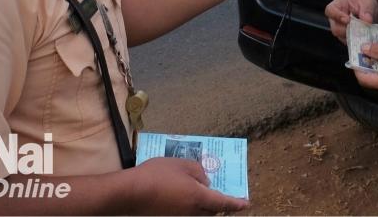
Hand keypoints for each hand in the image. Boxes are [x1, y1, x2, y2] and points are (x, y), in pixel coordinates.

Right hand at [129, 157, 248, 214]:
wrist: (131, 193)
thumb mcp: (182, 164)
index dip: (236, 203)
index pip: (224, 203)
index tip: (246, 203)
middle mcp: (192, 212)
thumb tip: (204, 182)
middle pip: (212, 211)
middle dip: (219, 204)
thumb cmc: (157, 174)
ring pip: (199, 213)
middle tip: (223, 195)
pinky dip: (190, 206)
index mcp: (199, 198)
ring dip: (204, 205)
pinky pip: (186, 213)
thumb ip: (199, 172)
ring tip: (200, 192)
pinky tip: (182, 195)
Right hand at [325, 0, 377, 43]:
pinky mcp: (346, 38)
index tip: (348, 20)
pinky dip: (357, 41)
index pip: (331, 11)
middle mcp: (335, 20)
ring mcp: (340, 30)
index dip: (337, 16)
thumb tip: (367, 20)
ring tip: (365, 34)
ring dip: (354, 37)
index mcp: (336, 6)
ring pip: (342, 37)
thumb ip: (367, 10)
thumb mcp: (367, 3)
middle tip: (360, 30)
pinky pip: (350, 42)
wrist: (367, 9)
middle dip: (348, 30)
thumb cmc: (363, 3)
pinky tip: (365, 39)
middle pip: (336, 28)